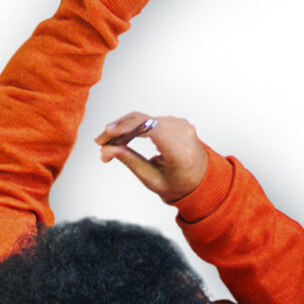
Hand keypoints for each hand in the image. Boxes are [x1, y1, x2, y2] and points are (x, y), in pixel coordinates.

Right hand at [96, 111, 211, 202]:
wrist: (202, 181)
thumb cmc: (180, 185)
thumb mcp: (152, 179)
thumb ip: (130, 161)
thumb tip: (107, 150)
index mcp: (179, 148)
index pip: (148, 127)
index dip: (124, 127)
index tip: (105, 134)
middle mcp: (182, 131)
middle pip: (142, 120)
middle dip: (118, 130)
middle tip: (100, 143)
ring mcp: (180, 123)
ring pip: (144, 118)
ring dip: (124, 129)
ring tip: (109, 144)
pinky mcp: (176, 121)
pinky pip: (150, 119)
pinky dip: (135, 127)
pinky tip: (123, 138)